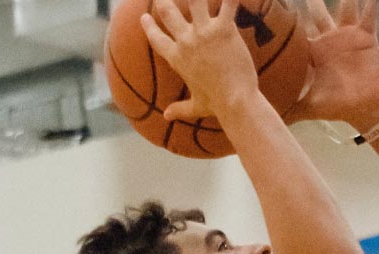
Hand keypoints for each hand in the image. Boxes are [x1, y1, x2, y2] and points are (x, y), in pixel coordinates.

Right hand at [140, 0, 263, 121]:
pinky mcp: (224, 29)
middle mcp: (186, 42)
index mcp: (176, 58)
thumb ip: (179, 109)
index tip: (144, 17)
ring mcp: (204, 33)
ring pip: (194, 1)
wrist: (235, 101)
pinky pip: (228, 5)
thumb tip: (166, 116)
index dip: (148, 27)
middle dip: (163, 1)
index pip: (156, 39)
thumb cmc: (217, 104)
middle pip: (168, 12)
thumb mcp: (195, 106)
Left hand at [286, 0, 378, 131]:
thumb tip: (264, 121)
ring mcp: (348, 36)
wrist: (368, 109)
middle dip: (313, 0)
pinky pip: (370, 16)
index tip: (276, 5)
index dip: (288, 20)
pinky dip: (372, 3)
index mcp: (315, 53)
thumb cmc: (339, 107)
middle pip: (318, 14)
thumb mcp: (310, 107)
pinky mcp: (366, 37)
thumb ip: (288, 110)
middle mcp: (330, 40)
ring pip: (345, 9)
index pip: (298, 32)